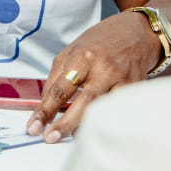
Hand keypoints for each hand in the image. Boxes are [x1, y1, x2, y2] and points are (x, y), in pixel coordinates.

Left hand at [25, 11, 159, 141]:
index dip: (45, 110)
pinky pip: (119, 110)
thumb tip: (44, 107)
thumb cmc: (100, 42)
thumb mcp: (71, 51)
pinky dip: (106, 122)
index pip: (60, 88)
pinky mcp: (135, 87)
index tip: (34, 127)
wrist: (137, 32)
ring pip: (103, 108)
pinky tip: (96, 130)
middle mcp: (103, 68)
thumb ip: (57, 78)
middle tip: (49, 138)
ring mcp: (121, 79)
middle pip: (83, 101)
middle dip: (65, 124)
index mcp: (82, 56)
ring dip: (85, 127)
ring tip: (71, 137)